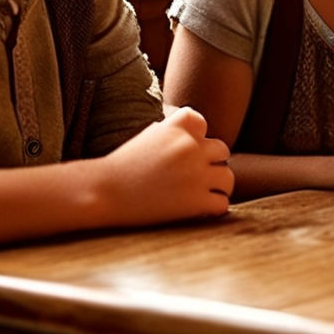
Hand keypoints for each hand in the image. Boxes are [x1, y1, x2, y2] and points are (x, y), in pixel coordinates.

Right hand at [98, 107, 233, 225]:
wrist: (104, 191)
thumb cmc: (121, 166)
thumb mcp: (147, 137)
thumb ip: (170, 132)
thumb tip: (188, 136)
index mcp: (177, 128)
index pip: (202, 123)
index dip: (197, 137)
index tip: (185, 151)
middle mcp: (191, 148)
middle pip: (222, 151)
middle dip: (212, 162)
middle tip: (196, 176)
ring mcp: (196, 175)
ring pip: (228, 177)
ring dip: (218, 186)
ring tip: (203, 194)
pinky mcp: (196, 202)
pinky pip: (222, 204)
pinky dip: (214, 209)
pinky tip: (200, 210)